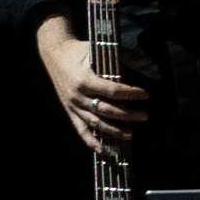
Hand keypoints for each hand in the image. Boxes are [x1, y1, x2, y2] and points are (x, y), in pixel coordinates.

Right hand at [45, 25, 145, 157]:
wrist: (55, 54)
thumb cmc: (79, 50)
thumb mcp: (99, 49)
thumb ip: (123, 54)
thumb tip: (145, 62)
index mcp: (85, 79)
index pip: (112, 91)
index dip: (130, 93)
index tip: (145, 94)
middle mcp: (78, 95)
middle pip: (106, 110)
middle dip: (127, 115)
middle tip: (144, 116)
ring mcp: (73, 105)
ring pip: (95, 122)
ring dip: (114, 130)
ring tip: (130, 134)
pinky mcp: (70, 112)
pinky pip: (81, 130)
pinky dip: (92, 142)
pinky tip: (104, 150)